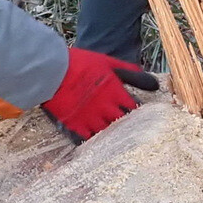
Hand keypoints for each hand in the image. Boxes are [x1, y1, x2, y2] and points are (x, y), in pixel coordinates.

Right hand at [42, 48, 157, 141]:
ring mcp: (90, 119)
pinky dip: (92, 140)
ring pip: (107, 133)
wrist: (51, 71)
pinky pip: (87, 140)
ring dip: (110, 132)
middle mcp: (105, 108)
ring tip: (111, 133)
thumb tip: (151, 81)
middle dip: (125, 123)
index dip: (136, 110)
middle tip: (128, 126)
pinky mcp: (75, 126)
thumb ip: (128, 72)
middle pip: (122, 122)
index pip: (134, 107)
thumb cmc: (80, 63)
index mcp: (115, 92)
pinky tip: (94, 140)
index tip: (138, 113)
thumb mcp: (107, 62)